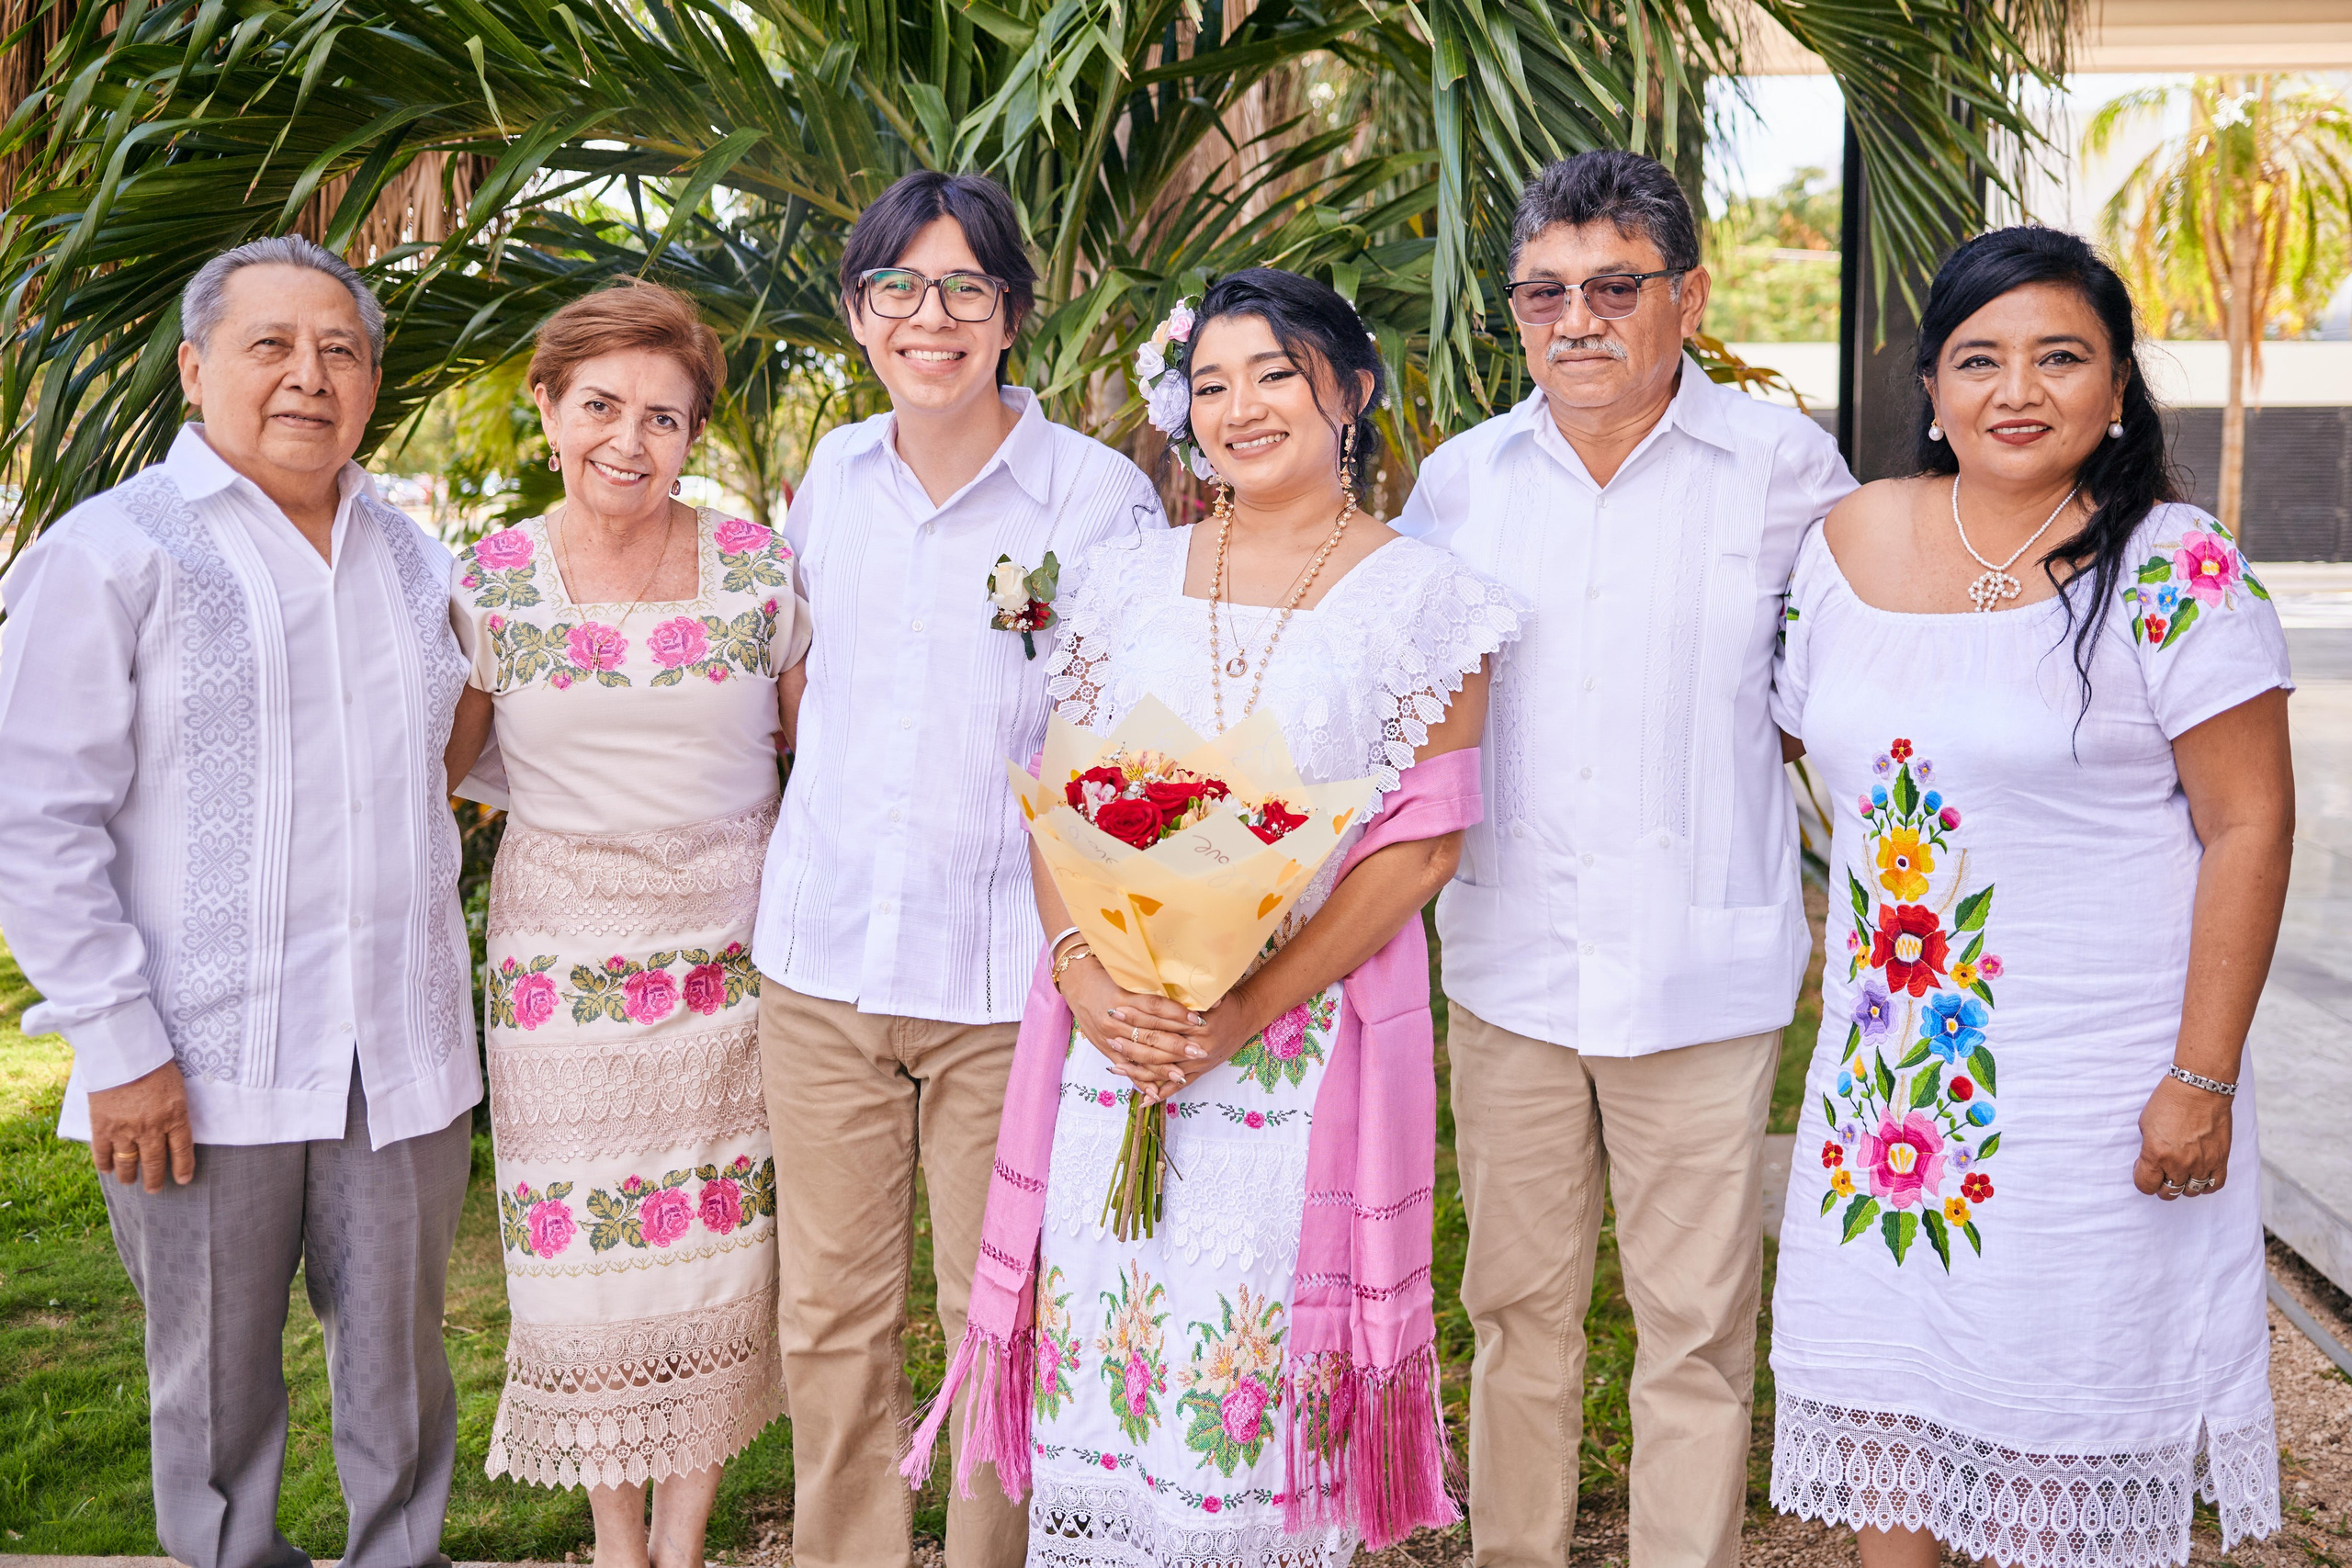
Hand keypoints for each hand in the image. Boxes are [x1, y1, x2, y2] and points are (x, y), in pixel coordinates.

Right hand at [88, 1061, 195, 1192]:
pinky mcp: (102, 1127)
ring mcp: (125, 1130)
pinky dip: (105, 1164)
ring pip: (127, 1162)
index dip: (183, 1168)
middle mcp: (151, 1129)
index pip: (182, 1150)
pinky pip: (103, 1153)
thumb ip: (175, 1110)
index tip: (183, 1180)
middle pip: (154, 1163)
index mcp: (175, 1117)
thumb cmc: (155, 1064)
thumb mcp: (176, 1087)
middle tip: (153, 1189)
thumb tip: (175, 1126)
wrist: (123, 1054)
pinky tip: (107, 1169)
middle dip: (154, 1180)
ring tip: (129, 1181)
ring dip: (128, 1175)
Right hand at [1061, 957, 1205, 1093]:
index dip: (1178, 1013)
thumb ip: (1153, 987)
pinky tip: (1156, 1092)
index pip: (1155, 1007)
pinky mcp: (1106, 1049)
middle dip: (1177, 1044)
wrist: (1077, 983)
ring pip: (1140, 1054)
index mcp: (1124, 997)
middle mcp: (1116, 1019)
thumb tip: (1187, 991)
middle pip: (1151, 1033)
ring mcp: (1109, 1036)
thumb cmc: (1108, 978)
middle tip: (1199, 1050)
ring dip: (1162, 1067)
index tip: (1199, 1019)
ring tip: (1181, 1075)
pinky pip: (1126, 1067)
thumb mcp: (1128, 978)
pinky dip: (1140, 1081)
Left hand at [1111, 991, 1262, 1101]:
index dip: (1138, 1016)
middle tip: (1110, 1038)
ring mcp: (1199, 1063)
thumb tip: (1161, 978)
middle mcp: (1198, 1047)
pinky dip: (1160, 1093)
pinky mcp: (1200, 1073)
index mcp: (1198, 1025)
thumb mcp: (1208, 993)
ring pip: (1164, 1071)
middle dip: (1133, 1044)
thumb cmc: (1225, 1000)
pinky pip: (1177, 1087)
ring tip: (1115, 1067)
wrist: (1249, 1016)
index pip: (1161, 1022)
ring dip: (1139, 1071)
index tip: (1118, 1009)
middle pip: (1159, 1048)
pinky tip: (1143, 1098)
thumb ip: (1186, 993)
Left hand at [2133, 1074, 2232, 1200]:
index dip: (2142, 1179)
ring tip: (2180, 1172)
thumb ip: (2148, 1148)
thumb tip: (2150, 1162)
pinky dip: (2206, 1185)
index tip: (2144, 1168)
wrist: (2199, 1089)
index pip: (2145, 1185)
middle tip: (2161, 1172)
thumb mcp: (2145, 1124)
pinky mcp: (2220, 1159)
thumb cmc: (2169, 1101)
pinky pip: (2214, 1185)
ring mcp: (2201, 1163)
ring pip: (2191, 1191)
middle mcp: (2179, 1163)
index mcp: (2156, 1153)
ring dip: (2183, 1185)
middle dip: (2161, 1185)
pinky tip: (2199, 1176)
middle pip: (2168, 1192)